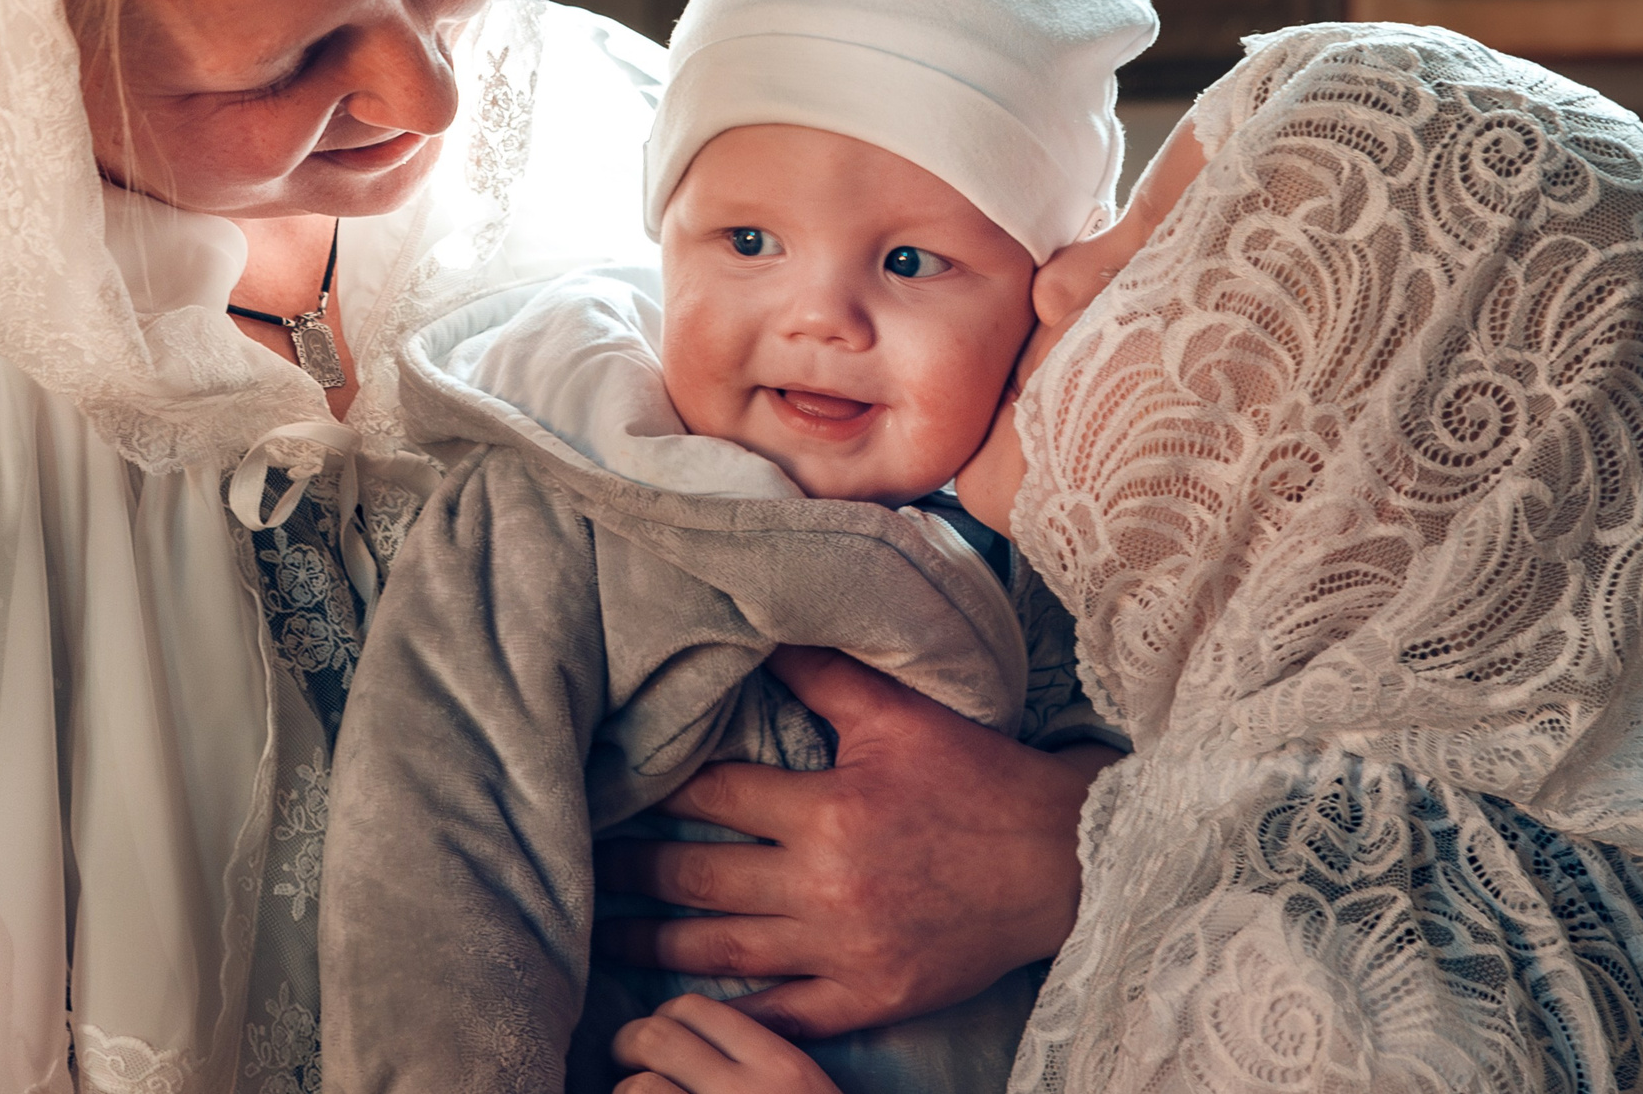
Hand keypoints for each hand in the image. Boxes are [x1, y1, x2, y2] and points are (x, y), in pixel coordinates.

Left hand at [594, 646, 1115, 1037]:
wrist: (1062, 864)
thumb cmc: (979, 779)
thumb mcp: (901, 712)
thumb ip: (823, 674)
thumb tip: (760, 627)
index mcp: (829, 811)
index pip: (712, 797)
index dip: (654, 791)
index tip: (608, 788)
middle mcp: (827, 887)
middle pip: (699, 882)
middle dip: (633, 875)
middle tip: (580, 869)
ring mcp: (845, 952)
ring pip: (722, 953)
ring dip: (652, 946)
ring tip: (600, 938)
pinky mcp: (869, 999)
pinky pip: (780, 1015)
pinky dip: (726, 1013)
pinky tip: (680, 1011)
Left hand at [612, 995, 841, 1093]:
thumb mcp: (807, 1091)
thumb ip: (767, 1061)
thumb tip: (701, 1039)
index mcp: (783, 1066)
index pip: (700, 1009)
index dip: (667, 1015)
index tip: (660, 1027)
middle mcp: (751, 1092)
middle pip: (659, 1034)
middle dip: (629, 1042)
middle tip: (624, 1055)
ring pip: (639, 1085)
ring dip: (627, 1092)